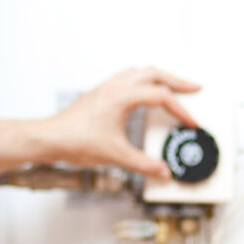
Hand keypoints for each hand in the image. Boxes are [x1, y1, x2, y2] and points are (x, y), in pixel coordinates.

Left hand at [43, 67, 200, 178]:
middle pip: (154, 73)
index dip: (180, 111)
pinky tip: (143, 94)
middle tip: (194, 88)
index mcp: (122, 96)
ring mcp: (105, 87)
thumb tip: (162, 171)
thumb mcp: (115, 156)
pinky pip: (126, 78)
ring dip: (158, 77)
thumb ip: (143, 164)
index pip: (161, 97)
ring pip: (139, 71)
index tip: (191, 123)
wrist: (49, 138)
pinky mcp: (99, 94)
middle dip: (177, 80)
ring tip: (172, 87)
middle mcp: (114, 86)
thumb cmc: (75, 141)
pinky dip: (142, 81)